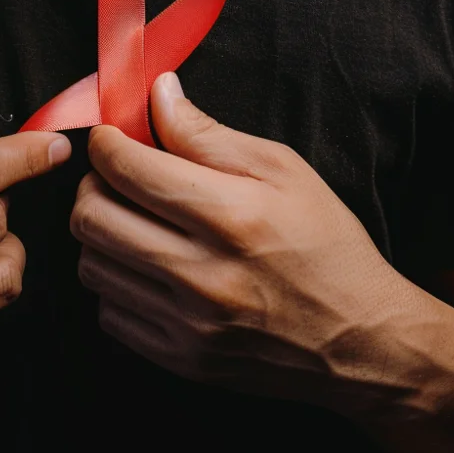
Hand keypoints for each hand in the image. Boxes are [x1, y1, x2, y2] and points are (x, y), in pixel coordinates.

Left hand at [70, 71, 440, 411]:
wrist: (363, 343)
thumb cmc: (324, 243)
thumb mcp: (282, 169)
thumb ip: (206, 132)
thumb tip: (157, 93)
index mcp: (231, 216)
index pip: (125, 169)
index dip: (105, 143)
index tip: (112, 138)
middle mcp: (203, 275)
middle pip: (91, 216)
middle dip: (93, 184)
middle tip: (117, 177)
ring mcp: (188, 324)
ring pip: (90, 263)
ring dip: (102, 232)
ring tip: (135, 221)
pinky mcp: (180, 359)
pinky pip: (108, 309)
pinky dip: (117, 281)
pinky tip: (149, 266)